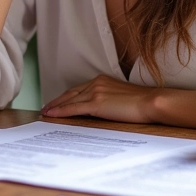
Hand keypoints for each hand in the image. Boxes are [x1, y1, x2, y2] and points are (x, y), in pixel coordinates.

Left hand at [41, 75, 158, 122]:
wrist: (151, 103)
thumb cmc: (142, 103)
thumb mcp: (121, 97)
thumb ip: (108, 99)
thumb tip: (101, 109)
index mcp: (103, 80)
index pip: (79, 89)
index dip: (67, 96)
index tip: (58, 102)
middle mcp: (97, 82)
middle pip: (71, 93)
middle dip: (57, 101)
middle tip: (46, 108)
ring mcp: (95, 92)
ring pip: (69, 101)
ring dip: (55, 107)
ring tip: (45, 113)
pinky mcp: (96, 103)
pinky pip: (73, 108)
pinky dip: (60, 112)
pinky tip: (51, 115)